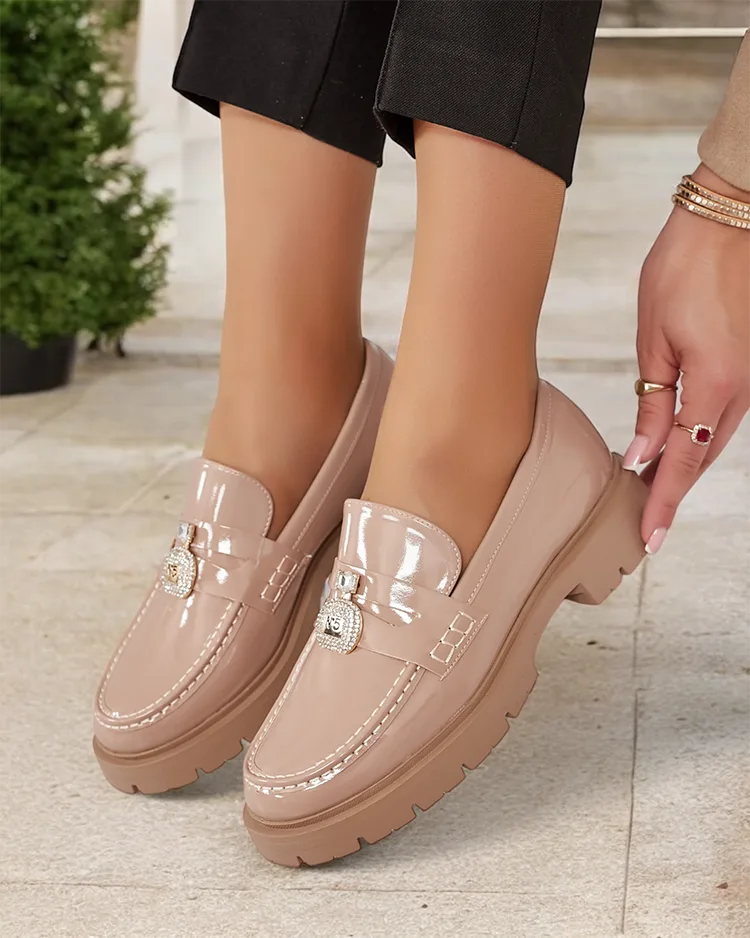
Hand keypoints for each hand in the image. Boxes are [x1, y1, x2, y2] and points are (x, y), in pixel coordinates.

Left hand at [624, 164, 749, 553]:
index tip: (650, 538)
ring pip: (712, 439)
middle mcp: (741, 389)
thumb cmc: (683, 269)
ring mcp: (749, 378)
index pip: (683, 461)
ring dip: (684, 466)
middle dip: (672, 490)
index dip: (664, 501)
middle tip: (642, 519)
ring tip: (650, 489)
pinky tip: (672, 445)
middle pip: (701, 457)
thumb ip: (653, 401)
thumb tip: (644, 453)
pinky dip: (695, 437)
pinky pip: (721, 415)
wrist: (727, 220)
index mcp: (715, 385)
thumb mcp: (655, 338)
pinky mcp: (745, 365)